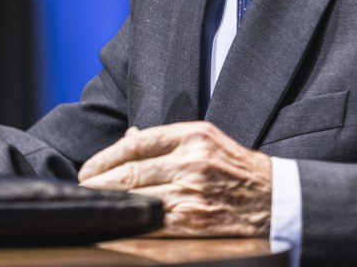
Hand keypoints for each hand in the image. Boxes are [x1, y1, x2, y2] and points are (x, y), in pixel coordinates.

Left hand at [78, 121, 271, 237]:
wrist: (274, 198)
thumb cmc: (234, 167)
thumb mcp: (206, 139)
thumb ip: (166, 139)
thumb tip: (128, 138)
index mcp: (192, 135)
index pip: (136, 143)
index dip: (105, 157)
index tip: (88, 168)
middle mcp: (191, 161)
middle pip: (131, 171)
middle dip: (100, 181)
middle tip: (82, 187)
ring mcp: (192, 192)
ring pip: (138, 196)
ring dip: (111, 202)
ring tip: (93, 203)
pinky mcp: (195, 220)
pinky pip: (154, 221)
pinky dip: (132, 221)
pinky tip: (119, 221)